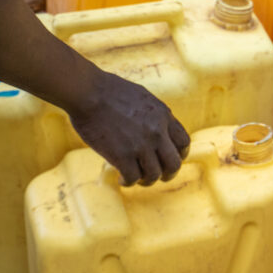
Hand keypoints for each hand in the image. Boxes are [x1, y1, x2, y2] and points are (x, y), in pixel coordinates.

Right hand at [68, 71, 190, 185]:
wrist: (88, 92)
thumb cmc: (109, 91)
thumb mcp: (143, 97)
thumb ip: (154, 115)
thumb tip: (159, 129)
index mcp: (163, 115)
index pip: (183, 142)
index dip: (179, 155)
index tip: (167, 160)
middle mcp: (157, 132)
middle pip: (174, 164)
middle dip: (168, 174)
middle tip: (156, 176)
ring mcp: (141, 145)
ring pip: (154, 175)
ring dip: (145, 180)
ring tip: (135, 178)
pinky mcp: (122, 156)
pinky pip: (133, 178)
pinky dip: (128, 182)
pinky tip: (121, 178)